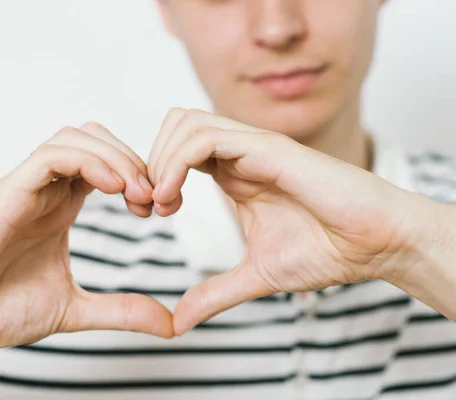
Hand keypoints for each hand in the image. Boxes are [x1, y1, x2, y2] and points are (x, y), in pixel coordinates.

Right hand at [0, 122, 172, 357]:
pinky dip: (89, 161)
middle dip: (135, 160)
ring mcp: (25, 188)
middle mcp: (45, 190)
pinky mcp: (7, 193)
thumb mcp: (75, 309)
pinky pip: (51, 156)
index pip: (108, 165)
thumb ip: (122, 311)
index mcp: (60, 207)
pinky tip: (113, 187)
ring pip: (76, 137)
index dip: (141, 177)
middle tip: (154, 199)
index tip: (161, 210)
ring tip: (137, 193)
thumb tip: (170, 324)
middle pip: (97, 139)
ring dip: (117, 157)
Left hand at [149, 108, 433, 334]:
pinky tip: (174, 197)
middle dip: (150, 161)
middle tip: (149, 206)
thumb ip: (214, 293)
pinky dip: (177, 161)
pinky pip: (206, 137)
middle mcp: (240, 153)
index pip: (177, 150)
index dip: (154, 176)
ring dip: (160, 159)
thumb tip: (178, 322)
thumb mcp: (255, 276)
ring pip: (185, 122)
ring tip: (162, 202)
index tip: (150, 213)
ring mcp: (253, 146)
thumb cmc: (327, 251)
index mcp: (234, 173)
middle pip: (175, 126)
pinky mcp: (268, 148)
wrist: (376, 244)